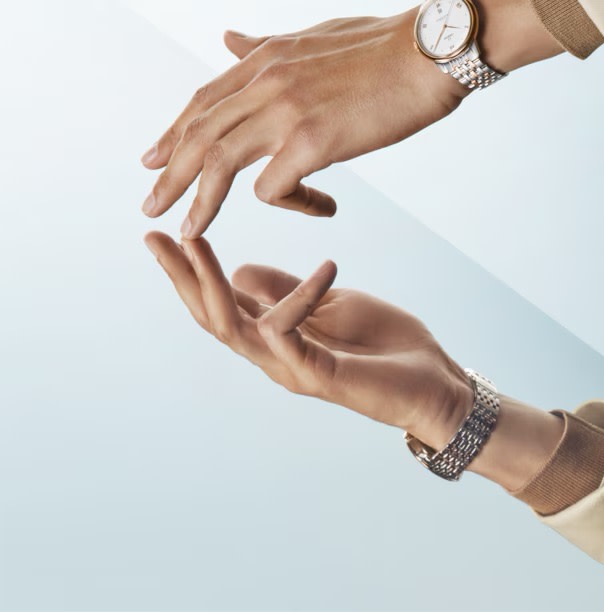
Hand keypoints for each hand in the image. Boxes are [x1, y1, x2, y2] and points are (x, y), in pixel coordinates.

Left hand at [140, 9, 465, 234]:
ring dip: (199, 201)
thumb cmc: (387, 45)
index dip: (176, 132)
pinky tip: (321, 207)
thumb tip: (227, 39)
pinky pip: (274, 188)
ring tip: (189, 231)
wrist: (432, 51)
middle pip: (199, 133)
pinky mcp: (312, 140)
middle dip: (170, 172)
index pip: (204, 99)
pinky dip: (289, 204)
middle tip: (150, 204)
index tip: (155, 157)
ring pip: (219, 163)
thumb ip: (268, 45)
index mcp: (268, 57)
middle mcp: (267, 80)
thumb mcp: (315, 36)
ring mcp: (286, 109)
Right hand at [143, 232, 474, 449]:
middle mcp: (273, 355)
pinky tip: (325, 265)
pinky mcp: (321, 376)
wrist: (433, 385)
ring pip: (235, 329)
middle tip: (155, 236)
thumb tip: (239, 271)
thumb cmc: (383, 344)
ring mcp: (293, 369)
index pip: (219, 302)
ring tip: (196, 241)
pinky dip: (300, 297)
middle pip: (211, 317)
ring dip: (210, 284)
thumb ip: (283, 291)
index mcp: (274, 335)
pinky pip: (292, 334)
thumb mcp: (329, 302)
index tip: (163, 233)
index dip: (188, 271)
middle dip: (180, 277)